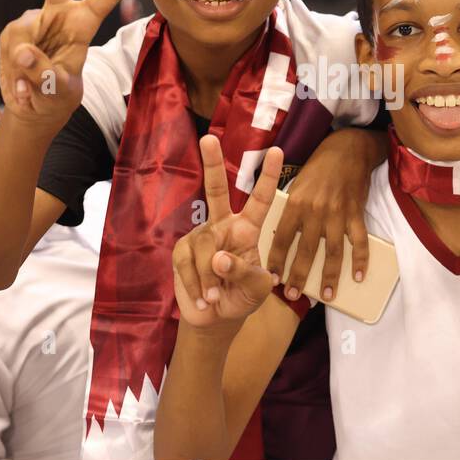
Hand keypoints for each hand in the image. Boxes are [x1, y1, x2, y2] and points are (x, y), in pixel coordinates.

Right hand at [0, 0, 146, 132]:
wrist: (29, 105)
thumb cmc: (54, 95)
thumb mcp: (59, 92)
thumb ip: (46, 75)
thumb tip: (25, 51)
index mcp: (82, 23)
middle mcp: (57, 14)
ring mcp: (31, 21)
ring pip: (25, 38)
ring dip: (26, 69)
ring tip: (31, 88)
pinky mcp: (12, 33)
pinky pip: (12, 53)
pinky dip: (14, 76)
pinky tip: (19, 87)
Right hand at [173, 136, 284, 328]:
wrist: (216, 320)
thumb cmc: (242, 297)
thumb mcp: (256, 289)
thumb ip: (245, 272)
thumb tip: (219, 258)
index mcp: (248, 229)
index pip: (260, 199)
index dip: (268, 177)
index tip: (278, 151)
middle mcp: (223, 225)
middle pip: (216, 190)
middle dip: (212, 164)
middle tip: (209, 139)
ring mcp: (201, 236)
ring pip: (206, 246)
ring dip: (210, 278)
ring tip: (215, 297)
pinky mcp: (182, 251)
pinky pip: (187, 264)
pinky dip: (196, 285)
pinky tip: (203, 299)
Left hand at [264, 128, 384, 303]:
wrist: (347, 150)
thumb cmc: (318, 168)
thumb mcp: (296, 185)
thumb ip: (291, 210)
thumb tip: (282, 235)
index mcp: (296, 203)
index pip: (282, 238)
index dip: (277, 260)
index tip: (272, 278)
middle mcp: (315, 211)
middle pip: (307, 251)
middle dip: (300, 276)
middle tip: (293, 295)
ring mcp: (338, 214)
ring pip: (334, 252)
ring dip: (331, 276)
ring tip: (328, 296)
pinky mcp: (356, 214)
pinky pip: (359, 241)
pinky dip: (360, 260)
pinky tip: (358, 276)